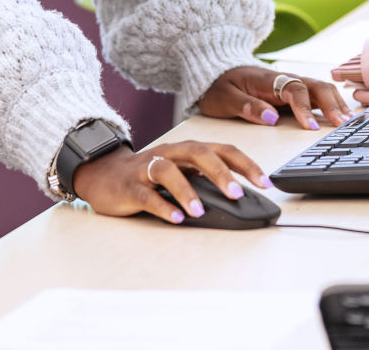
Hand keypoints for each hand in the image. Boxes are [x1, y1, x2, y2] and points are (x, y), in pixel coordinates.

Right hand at [70, 140, 267, 223]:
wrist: (104, 174)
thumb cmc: (150, 174)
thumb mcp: (182, 171)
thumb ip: (205, 179)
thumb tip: (240, 197)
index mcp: (187, 150)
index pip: (222, 150)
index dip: (245, 164)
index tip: (264, 182)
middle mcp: (169, 154)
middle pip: (197, 153)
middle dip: (220, 173)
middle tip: (236, 194)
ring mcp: (147, 169)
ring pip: (168, 171)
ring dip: (187, 191)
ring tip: (200, 211)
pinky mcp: (129, 187)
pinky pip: (146, 195)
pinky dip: (162, 206)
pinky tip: (176, 218)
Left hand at [197, 65, 350, 130]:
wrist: (214, 72)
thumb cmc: (218, 86)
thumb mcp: (224, 99)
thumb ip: (247, 107)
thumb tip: (271, 119)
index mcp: (267, 80)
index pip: (294, 89)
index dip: (304, 108)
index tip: (310, 127)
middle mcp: (282, 79)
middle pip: (315, 85)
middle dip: (331, 104)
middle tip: (343, 125)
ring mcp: (289, 84)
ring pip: (320, 88)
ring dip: (335, 102)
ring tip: (348, 122)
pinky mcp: (291, 91)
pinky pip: (316, 94)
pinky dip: (331, 103)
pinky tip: (340, 115)